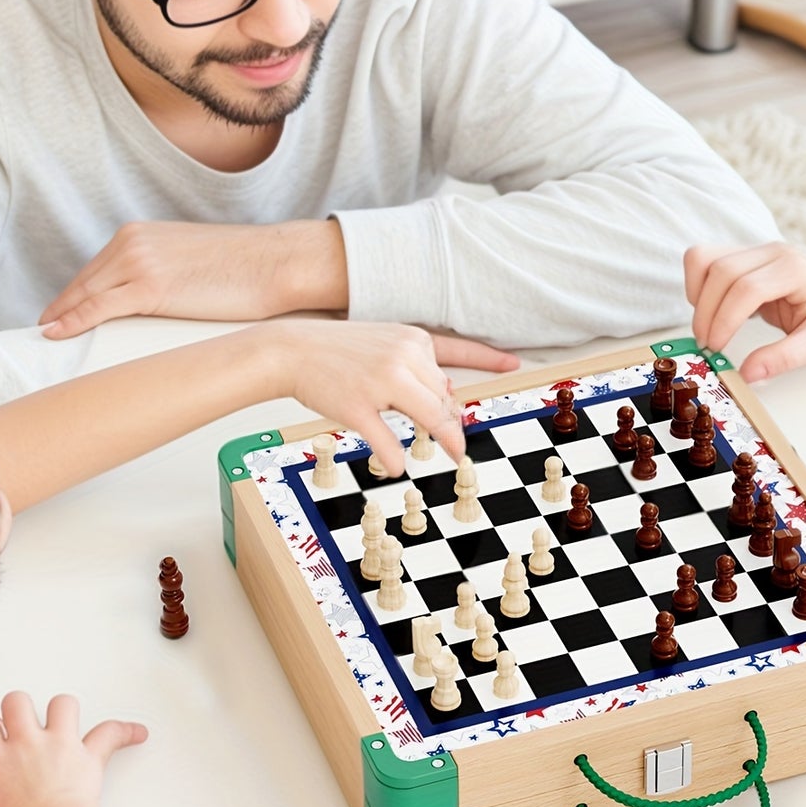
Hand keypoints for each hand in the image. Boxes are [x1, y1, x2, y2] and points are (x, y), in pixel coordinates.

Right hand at [0, 693, 147, 806]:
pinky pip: (111, 733)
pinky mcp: (88, 753)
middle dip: (18, 709)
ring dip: (62, 711)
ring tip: (62, 723)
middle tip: (22, 726)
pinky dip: (126, 732)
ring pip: (62, 703)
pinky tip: (138, 733)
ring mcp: (59, 742)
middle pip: (17, 700)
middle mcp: (26, 742)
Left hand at [39, 220, 345, 337]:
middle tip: (42, 331)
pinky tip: (54, 333)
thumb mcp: (189, 261)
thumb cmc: (246, 267)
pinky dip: (72, 321)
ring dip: (61, 317)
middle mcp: (133, 242)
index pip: (95, 269)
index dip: (73, 295)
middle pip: (83, 282)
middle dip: (60, 307)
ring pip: (84, 294)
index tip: (57, 313)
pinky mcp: (149, 288)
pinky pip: (98, 307)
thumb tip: (153, 299)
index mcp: (141, 234)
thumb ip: (162, 271)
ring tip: (45, 338)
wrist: (275, 263)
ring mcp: (139, 262)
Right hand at [266, 319, 518, 471]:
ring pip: (429, 417)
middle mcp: (401, 356)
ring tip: (454, 455)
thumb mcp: (383, 345)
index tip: (515, 364)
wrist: (290, 350)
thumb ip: (415, 366)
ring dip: (443, 439)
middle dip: (452, 419)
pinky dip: (396, 459)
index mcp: (410, 339)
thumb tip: (446, 397)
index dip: (489, 358)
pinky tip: (398, 468)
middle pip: (444, 395)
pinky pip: (388, 441)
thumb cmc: (337, 351)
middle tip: (455, 439)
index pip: (457, 351)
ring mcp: (380, 382)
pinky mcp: (357, 407)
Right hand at [683, 241, 805, 383]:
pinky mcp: (742, 253)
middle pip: (722, 271)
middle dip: (706, 312)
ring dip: (698, 296)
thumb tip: (748, 374)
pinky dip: (698, 285)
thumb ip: (786, 358)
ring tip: (707, 326)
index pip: (747, 287)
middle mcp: (774, 251)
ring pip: (705, 258)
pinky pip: (704, 259)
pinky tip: (711, 309)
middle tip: (708, 344)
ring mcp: (756, 248)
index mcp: (796, 268)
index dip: (725, 319)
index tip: (716, 347)